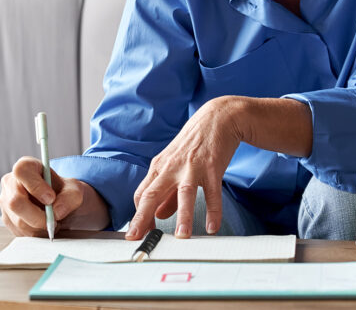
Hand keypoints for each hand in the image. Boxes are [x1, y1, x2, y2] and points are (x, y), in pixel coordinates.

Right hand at [0, 156, 110, 236]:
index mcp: (26, 167)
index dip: (36, 186)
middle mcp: (10, 183)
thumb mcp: (74, 190)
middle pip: (15, 202)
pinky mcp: (8, 220)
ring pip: (19, 221)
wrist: (60, 205)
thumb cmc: (64, 192)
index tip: (51, 198)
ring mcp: (5, 202)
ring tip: (52, 222)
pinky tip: (44, 227)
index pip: (22, 172)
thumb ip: (70, 197)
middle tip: (54, 220)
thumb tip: (56, 211)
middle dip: (38, 216)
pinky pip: (20, 232)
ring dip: (39, 227)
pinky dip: (36, 234)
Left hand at [126, 96, 247, 239]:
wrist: (217, 118)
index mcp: (159, 166)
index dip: (138, 215)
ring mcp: (192, 167)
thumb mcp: (175, 164)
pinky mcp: (212, 167)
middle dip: (143, 218)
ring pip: (184, 194)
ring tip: (182, 237)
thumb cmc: (194, 143)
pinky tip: (212, 227)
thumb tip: (157, 215)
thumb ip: (166, 192)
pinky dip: (213, 211)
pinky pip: (212, 193)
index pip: (141, 194)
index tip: (138, 234)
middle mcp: (172, 167)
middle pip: (152, 194)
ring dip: (183, 216)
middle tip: (137, 238)